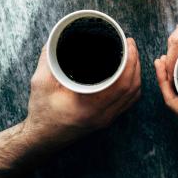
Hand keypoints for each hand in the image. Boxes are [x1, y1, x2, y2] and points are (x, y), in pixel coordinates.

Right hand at [24, 38, 141, 145]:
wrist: (41, 139)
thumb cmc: (41, 112)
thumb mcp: (40, 82)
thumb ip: (48, 59)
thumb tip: (55, 38)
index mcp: (89, 106)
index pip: (122, 83)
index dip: (130, 61)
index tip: (128, 44)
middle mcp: (102, 115)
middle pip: (132, 87)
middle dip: (135, 62)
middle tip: (130, 44)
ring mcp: (106, 119)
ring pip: (133, 95)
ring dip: (136, 73)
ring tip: (131, 54)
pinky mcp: (106, 120)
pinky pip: (128, 102)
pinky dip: (132, 85)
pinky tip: (129, 73)